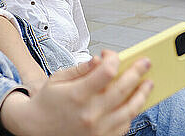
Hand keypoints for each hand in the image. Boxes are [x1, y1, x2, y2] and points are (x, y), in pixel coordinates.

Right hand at [0, 51, 152, 135]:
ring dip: (142, 94)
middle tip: (146, 62)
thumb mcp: (57, 79)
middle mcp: (90, 113)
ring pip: (129, 109)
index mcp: (76, 95)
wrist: (36, 129)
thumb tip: (99, 60)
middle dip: (137, 73)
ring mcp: (98, 129)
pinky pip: (124, 124)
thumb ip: (80, 69)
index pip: (105, 73)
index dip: (113, 59)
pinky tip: (134, 101)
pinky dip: (132, 111)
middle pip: (122, 89)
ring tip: (148, 83)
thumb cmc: (47, 101)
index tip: (112, 55)